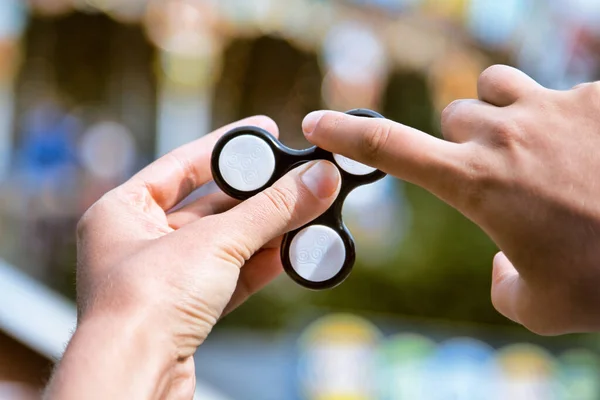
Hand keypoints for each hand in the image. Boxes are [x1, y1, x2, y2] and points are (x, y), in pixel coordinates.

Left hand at [46, 116, 340, 399]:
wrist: (134, 380)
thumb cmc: (144, 304)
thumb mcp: (214, 243)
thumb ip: (270, 210)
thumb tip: (319, 179)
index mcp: (120, 212)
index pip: (179, 165)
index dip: (223, 146)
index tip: (262, 132)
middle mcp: (137, 244)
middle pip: (208, 208)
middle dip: (255, 196)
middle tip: (295, 177)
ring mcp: (161, 281)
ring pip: (222, 246)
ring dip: (264, 232)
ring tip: (304, 211)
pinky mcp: (184, 313)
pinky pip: (228, 279)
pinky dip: (259, 266)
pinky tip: (291, 252)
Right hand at [302, 65, 599, 335]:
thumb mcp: (535, 304)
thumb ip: (501, 282)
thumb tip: (502, 259)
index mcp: (474, 183)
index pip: (389, 148)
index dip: (347, 134)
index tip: (316, 122)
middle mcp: (503, 135)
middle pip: (452, 114)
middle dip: (461, 138)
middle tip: (493, 170)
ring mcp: (553, 107)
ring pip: (494, 83)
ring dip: (498, 106)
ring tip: (527, 136)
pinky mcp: (598, 94)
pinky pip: (560, 86)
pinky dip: (562, 111)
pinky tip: (590, 143)